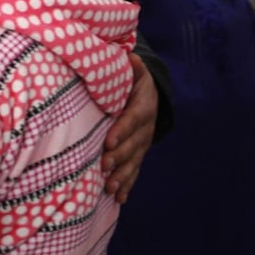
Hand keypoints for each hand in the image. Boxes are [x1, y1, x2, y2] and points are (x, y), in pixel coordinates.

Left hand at [103, 53, 156, 202]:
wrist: (151, 95)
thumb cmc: (134, 81)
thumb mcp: (135, 71)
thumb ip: (132, 67)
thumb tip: (130, 56)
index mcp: (143, 107)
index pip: (132, 120)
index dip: (122, 131)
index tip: (108, 141)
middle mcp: (145, 129)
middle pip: (132, 145)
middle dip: (118, 157)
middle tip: (103, 166)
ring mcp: (142, 144)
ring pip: (134, 161)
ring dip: (122, 176)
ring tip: (110, 188)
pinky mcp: (138, 154)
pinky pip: (134, 170)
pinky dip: (128, 185)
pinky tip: (119, 198)